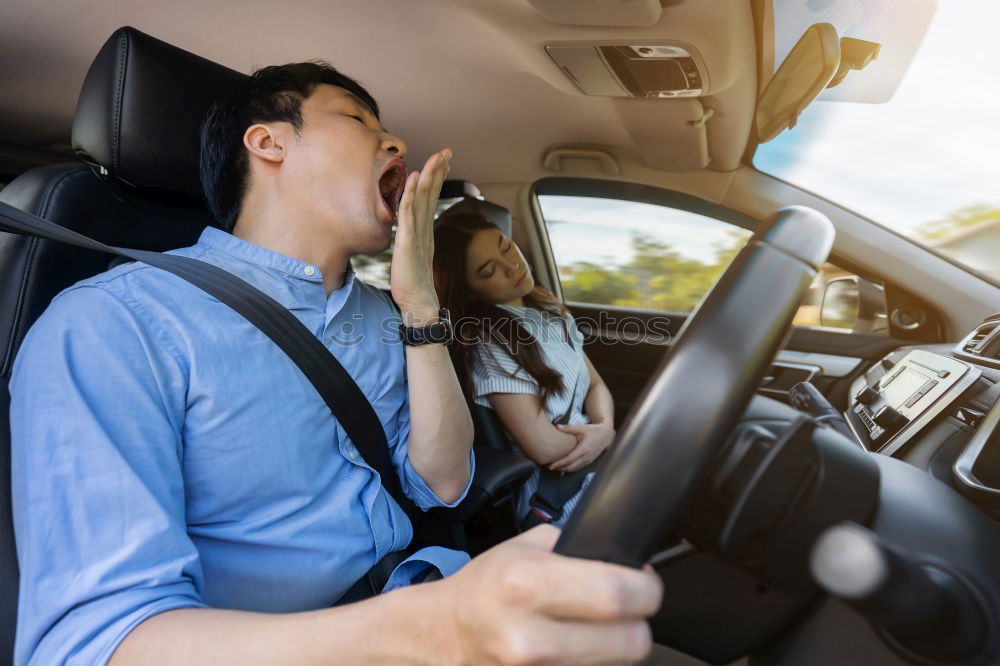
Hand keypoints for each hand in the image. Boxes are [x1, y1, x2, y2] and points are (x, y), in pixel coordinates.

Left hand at [390, 148, 451, 322]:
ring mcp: (418, 234)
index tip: (443, 160)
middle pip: (432, 193)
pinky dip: (411, 193)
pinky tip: (415, 178)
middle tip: (447, 151)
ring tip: (436, 157)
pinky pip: (409, 213)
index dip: (437, 178)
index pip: (432, 198)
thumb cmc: (413, 284)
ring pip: (424, 198)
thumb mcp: (413, 256)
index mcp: (426, 230)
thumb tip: (411, 232)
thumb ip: (413, 240)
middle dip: (439, 170)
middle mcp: (425, 229)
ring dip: (430, 176)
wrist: (418, 303)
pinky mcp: (408, 242)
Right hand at [440, 525, 661, 664]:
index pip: (617, 594)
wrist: (442, 635)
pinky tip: (577, 647)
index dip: (646, 588)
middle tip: (629, 608)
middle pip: (631, 641)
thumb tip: (622, 554)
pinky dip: (595, 662)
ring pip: (618, 665)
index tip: (645, 583)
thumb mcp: (520, 549)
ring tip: (594, 628)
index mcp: (526, 585)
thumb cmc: (483, 590)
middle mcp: (530, 637)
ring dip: (617, 646)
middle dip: (639, 621)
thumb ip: (572, 545)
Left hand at [549, 421, 614, 472]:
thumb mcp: (581, 428)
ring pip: (574, 469)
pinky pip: (578, 468)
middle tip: (549, 467)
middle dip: (559, 468)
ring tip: (554, 467)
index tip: (551, 465)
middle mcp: (586, 457)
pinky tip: (563, 466)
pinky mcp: (589, 462)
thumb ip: (569, 428)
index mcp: (584, 449)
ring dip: (564, 470)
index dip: (559, 463)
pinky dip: (570, 468)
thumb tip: (556, 426)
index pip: (569, 459)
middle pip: (570, 467)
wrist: (606, 436)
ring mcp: (588, 461)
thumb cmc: (593, 431)